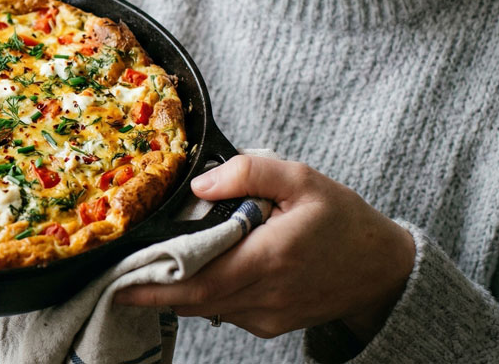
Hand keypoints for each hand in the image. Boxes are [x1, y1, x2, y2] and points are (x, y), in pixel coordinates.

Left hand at [114, 155, 415, 341]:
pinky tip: (190, 274)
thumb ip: (249, 172)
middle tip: (115, 278)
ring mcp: (268, 316)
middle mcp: (266, 295)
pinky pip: (225, 311)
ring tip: (143, 271)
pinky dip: (203, 295)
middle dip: (151, 292)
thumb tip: (200, 184)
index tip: (119, 281)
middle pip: (194, 301)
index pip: (200, 280)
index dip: (155, 284)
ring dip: (174, 293)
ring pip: (206, 309)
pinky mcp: (271, 325)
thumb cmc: (343, 220)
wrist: (383, 270)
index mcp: (270, 257)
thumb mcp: (302, 179)